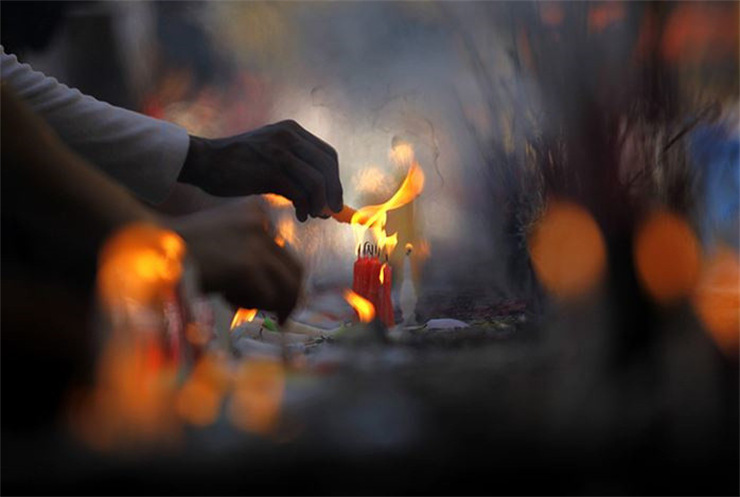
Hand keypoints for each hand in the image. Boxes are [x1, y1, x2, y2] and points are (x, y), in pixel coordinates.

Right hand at [167, 200, 302, 323]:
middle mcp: (263, 224)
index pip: (286, 254)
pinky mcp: (248, 266)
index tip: (278, 301)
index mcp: (258, 213)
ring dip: (266, 304)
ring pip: (286, 288)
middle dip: (288, 299)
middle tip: (280, 318)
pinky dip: (248, 305)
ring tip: (237, 301)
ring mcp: (256, 245)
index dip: (284, 282)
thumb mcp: (225, 244)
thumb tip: (285, 292)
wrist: (151, 250)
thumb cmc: (182, 253)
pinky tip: (224, 296)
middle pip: (295, 271)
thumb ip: (253, 257)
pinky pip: (266, 299)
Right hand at [180, 120, 342, 221]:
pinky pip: (299, 192)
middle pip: (327, 166)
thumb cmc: (237, 164)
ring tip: (314, 215)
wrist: (205, 161)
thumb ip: (295, 169)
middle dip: (333, 192)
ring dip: (320, 203)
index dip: (335, 179)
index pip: (328, 154)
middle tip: (332, 212)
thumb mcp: (271, 156)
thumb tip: (322, 199)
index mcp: (292, 130)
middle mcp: (289, 136)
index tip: (334, 198)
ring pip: (316, 181)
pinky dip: (305, 207)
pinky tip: (301, 216)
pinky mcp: (270, 170)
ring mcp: (280, 152)